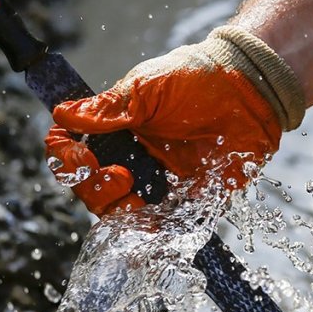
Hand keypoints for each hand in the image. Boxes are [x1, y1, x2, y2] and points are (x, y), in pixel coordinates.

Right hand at [45, 26, 304, 214]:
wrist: (249, 90)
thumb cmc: (197, 78)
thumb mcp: (146, 87)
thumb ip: (107, 109)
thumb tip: (63, 115)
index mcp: (116, 129)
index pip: (72, 150)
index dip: (66, 159)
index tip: (85, 160)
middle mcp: (132, 157)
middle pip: (91, 189)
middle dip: (94, 191)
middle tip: (121, 177)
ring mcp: (158, 181)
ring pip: (120, 214)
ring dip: (120, 213)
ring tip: (138, 200)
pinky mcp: (188, 199)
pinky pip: (162, 226)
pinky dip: (152, 232)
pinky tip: (156, 222)